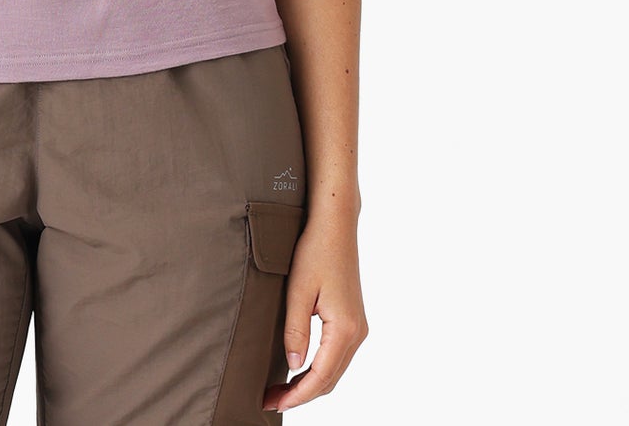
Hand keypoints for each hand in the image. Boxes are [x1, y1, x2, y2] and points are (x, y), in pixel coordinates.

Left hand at [263, 214, 369, 410]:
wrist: (335, 225)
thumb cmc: (315, 251)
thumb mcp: (299, 291)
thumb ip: (296, 331)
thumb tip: (293, 365)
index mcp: (345, 329)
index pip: (321, 377)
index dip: (297, 395)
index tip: (274, 403)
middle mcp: (357, 332)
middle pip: (330, 379)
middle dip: (301, 394)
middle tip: (270, 400)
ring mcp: (358, 327)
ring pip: (334, 370)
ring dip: (310, 383)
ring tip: (280, 389)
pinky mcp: (352, 320)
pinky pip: (337, 355)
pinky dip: (319, 369)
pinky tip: (299, 369)